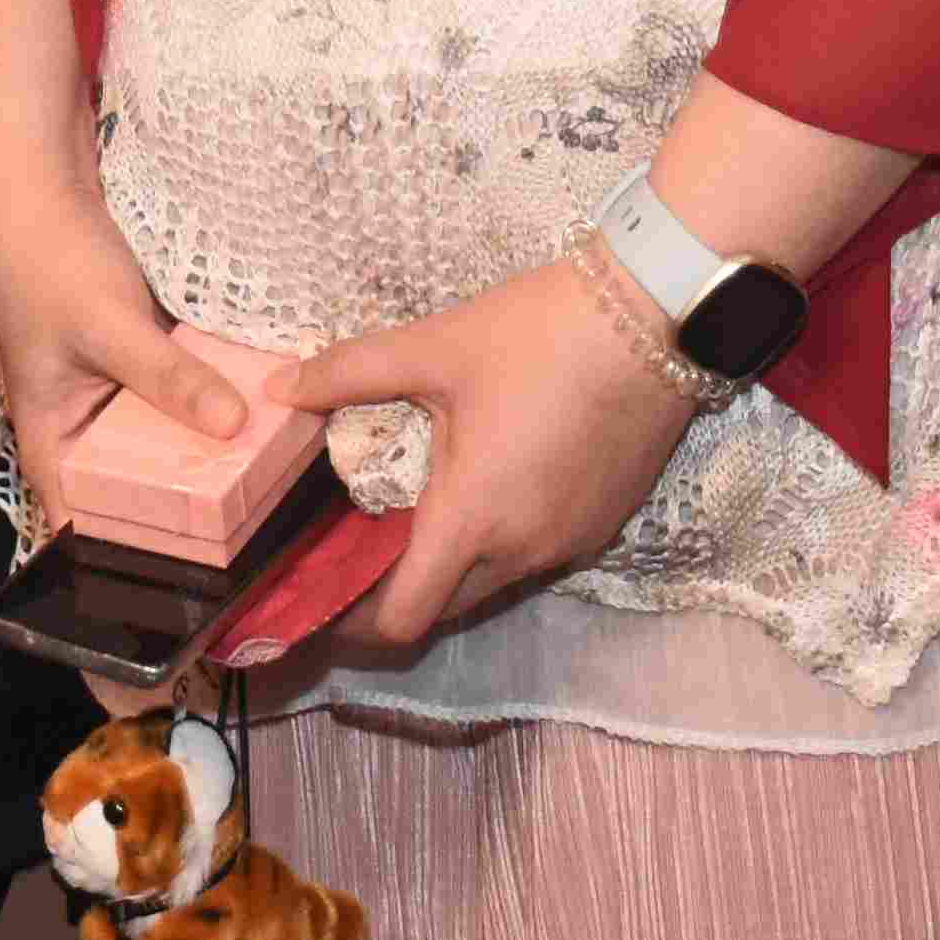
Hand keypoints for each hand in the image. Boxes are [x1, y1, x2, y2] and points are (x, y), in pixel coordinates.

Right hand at [0, 189, 241, 525]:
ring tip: (266, 478)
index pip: (84, 522)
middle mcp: (83, 427)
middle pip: (136, 487)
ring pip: (163, 441)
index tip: (189, 572)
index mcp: (53, 440)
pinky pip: (178, 397)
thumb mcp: (112, 326)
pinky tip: (259, 412)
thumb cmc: (52, 264)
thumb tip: (235, 426)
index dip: (126, 554)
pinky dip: (208, 403)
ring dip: (203, 450)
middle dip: (185, 505)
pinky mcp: (143, 361)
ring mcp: (115, 393)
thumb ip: (169, 378)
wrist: (47, 188)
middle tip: (249, 527)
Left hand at [279, 256, 699, 654]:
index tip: (319, 595)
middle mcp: (522, 551)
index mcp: (472, 519)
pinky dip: (496, 543)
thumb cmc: (540, 333)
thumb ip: (348, 372)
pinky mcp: (601, 524)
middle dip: (393, 591)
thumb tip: (280, 390)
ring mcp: (568, 543)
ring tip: (415, 506)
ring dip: (448, 564)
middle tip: (354, 542)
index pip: (401, 619)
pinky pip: (532, 557)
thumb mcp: (435, 346)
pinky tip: (484, 485)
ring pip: (488, 584)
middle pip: (441, 608)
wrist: (658, 316)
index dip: (351, 623)